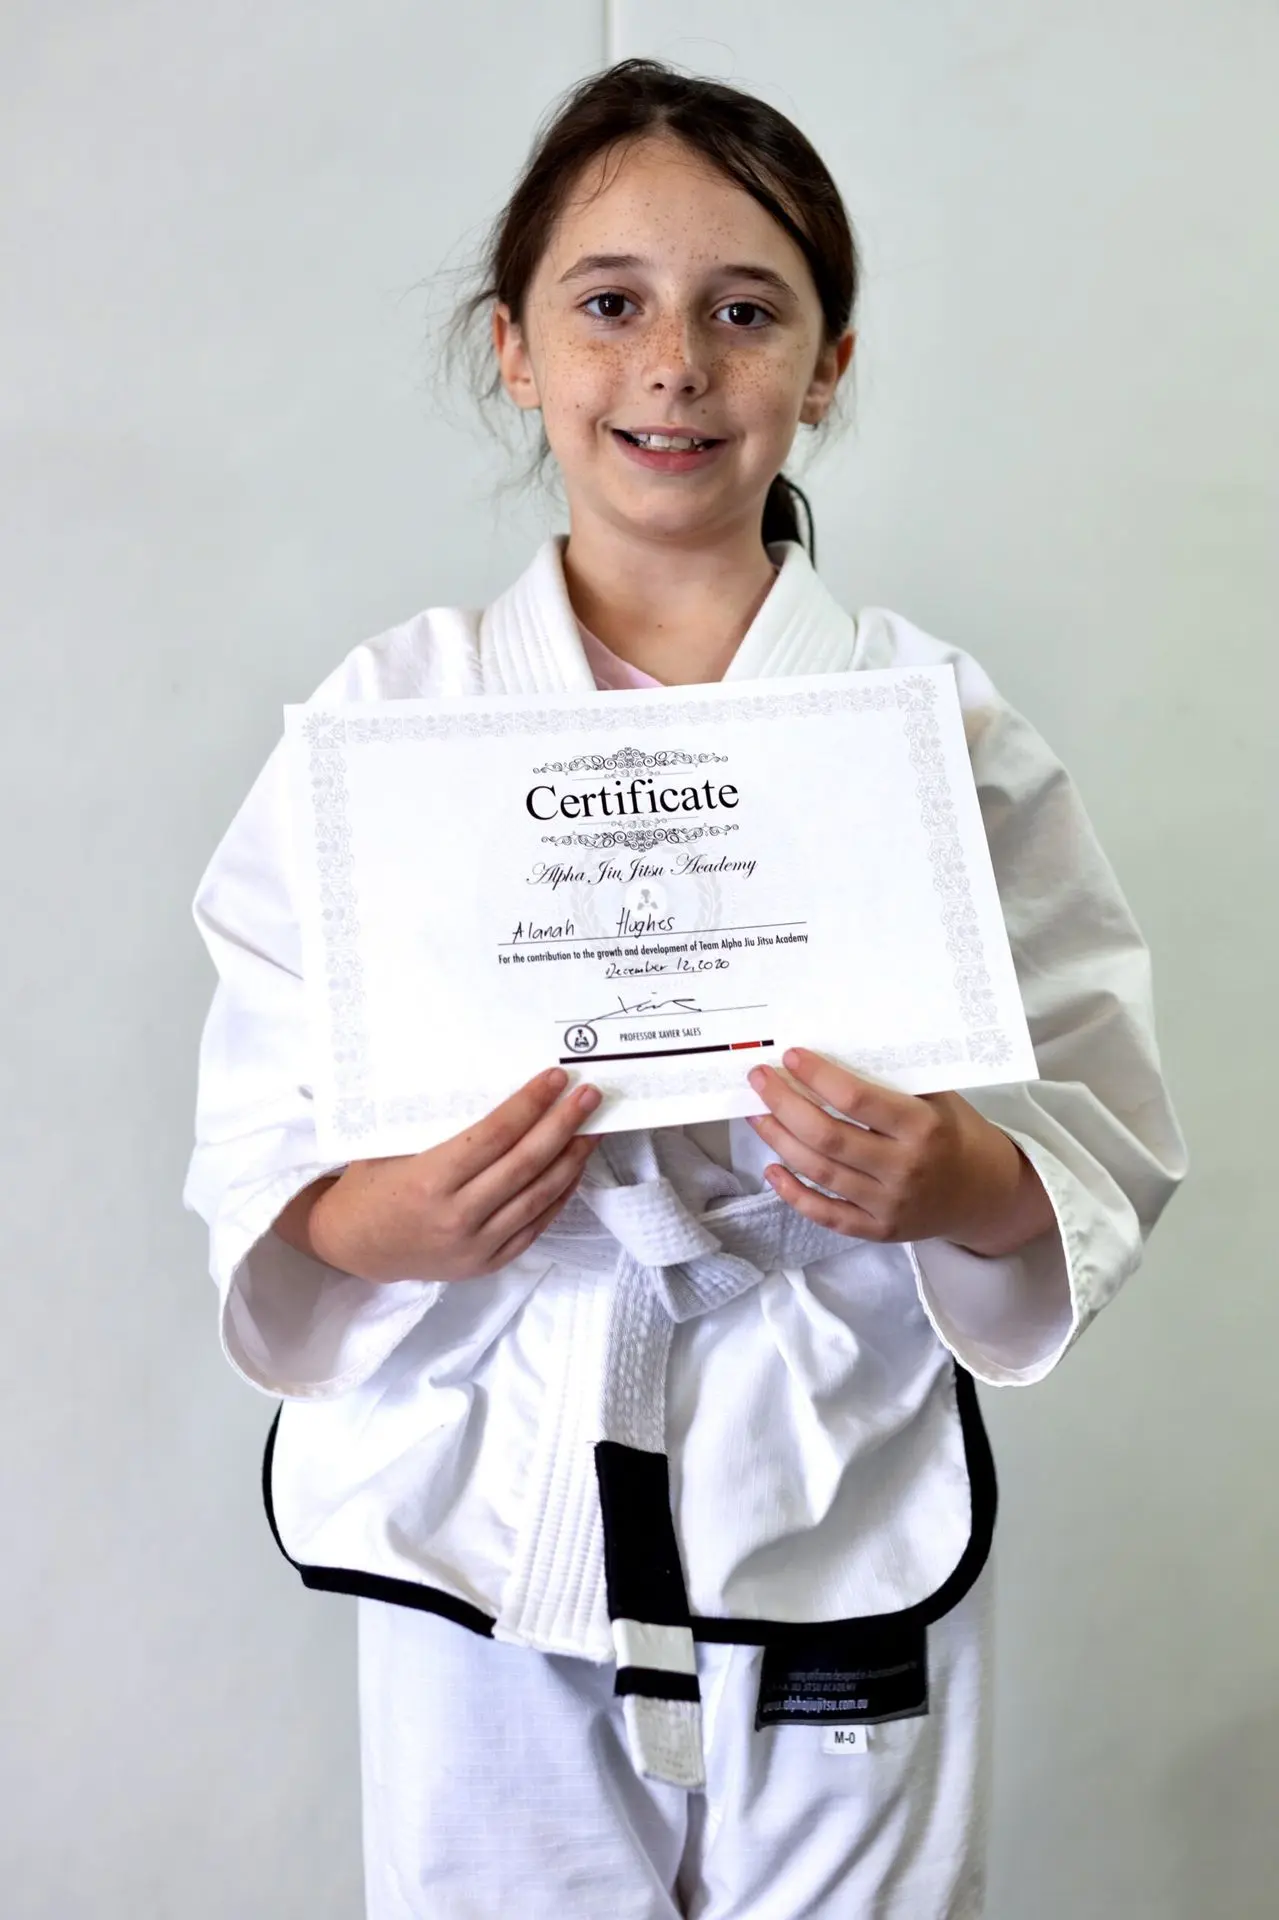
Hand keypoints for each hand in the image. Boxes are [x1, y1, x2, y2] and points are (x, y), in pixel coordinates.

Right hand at [276, 1068, 600, 1282]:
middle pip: (525, 1164)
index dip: (529, 1105)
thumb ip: (436, 1122)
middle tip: (589, 1096)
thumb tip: (492, 1079)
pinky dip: (559, 1194)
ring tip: (592, 1128)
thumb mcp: (389, 1144)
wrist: (355, 1245)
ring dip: (571, 1159)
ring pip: (538, 1196)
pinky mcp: (487, 1262)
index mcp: (429, 1180)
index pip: (494, 1136)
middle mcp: (458, 1216)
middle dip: (563, 1125)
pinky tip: (573, 1168)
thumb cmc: (371, 1183)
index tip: (555, 1079)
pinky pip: (535, 1225)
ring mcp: (476, 1245)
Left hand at [746, 1048, 1054, 1256]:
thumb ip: (892, 1081)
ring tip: (757, 1115)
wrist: (987, 1194)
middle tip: (759, 1080)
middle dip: (785, 1104)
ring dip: (780, 1141)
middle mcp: (903, 1168)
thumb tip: (833, 1049)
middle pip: (827, 1137)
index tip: (790, 1056)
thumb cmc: (956, 1134)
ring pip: (820, 1173)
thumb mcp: (937, 1099)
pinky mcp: (878, 1230)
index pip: (856, 1100)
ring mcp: (889, 1204)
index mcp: (921, 1127)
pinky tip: (772, 1169)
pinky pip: (826, 1214)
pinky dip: (793, 1194)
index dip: (817, 1077)